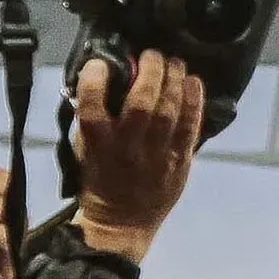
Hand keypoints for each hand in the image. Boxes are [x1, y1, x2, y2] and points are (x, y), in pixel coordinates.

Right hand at [72, 53, 205, 261]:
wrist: (121, 224)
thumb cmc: (100, 180)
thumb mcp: (84, 150)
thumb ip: (92, 119)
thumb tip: (105, 77)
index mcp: (97, 145)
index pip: (91, 109)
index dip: (94, 82)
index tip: (100, 63)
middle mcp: (127, 148)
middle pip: (140, 104)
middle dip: (149, 71)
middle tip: (152, 54)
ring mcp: (156, 155)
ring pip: (168, 111)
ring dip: (174, 80)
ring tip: (174, 62)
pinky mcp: (180, 161)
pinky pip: (190, 126)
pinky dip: (194, 101)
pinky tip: (194, 81)